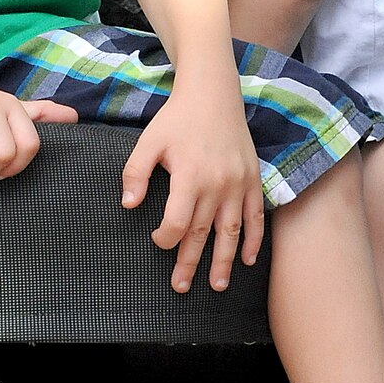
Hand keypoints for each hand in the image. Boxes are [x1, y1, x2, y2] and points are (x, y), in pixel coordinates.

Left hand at [121, 76, 265, 293]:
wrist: (213, 95)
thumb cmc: (176, 119)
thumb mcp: (148, 141)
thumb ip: (135, 173)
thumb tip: (128, 205)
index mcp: (190, 176)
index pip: (178, 222)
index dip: (165, 238)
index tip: (156, 241)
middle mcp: (217, 185)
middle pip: (203, 233)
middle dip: (189, 263)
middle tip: (179, 287)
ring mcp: (239, 184)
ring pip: (231, 232)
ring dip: (224, 261)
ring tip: (216, 286)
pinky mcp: (253, 180)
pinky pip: (255, 217)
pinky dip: (253, 240)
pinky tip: (247, 260)